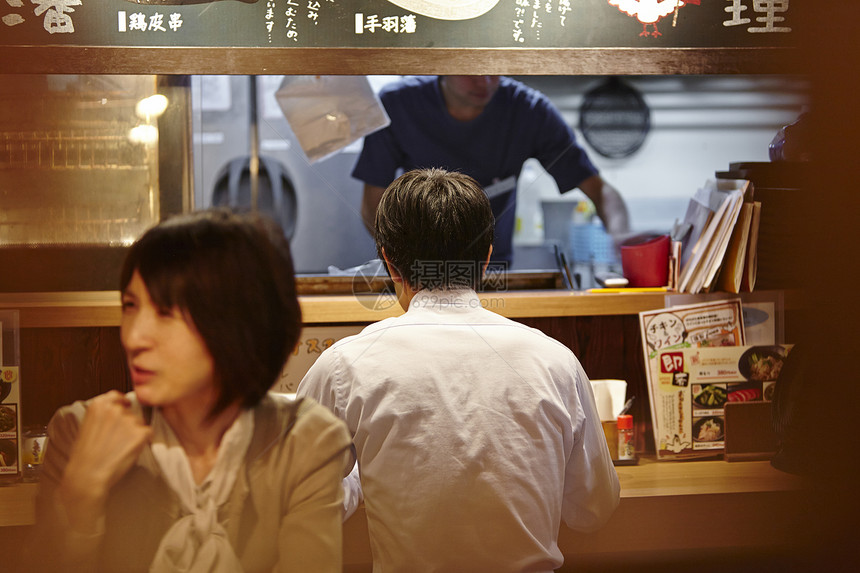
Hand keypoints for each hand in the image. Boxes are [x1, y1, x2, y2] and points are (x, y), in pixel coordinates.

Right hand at [58, 390, 151, 531]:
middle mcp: (115, 409)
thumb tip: (115, 411)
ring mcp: (129, 420)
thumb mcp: (86, 427)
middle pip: (130, 412)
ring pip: (139, 423)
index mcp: (98, 405)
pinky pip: (148, 433)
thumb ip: (101, 416)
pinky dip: (143, 441)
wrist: (87, 476)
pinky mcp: (140, 433)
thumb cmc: (84, 456)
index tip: (124, 407)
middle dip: (127, 423)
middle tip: (116, 440)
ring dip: (134, 433)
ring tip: (119, 448)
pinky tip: (129, 451)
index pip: (117, 396)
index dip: (122, 403)